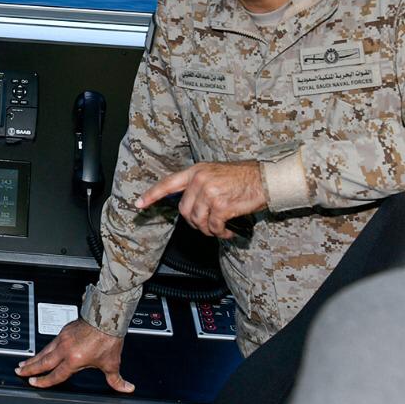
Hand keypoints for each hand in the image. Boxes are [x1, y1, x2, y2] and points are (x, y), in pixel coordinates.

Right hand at [14, 320, 131, 392]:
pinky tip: (43, 350)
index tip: (33, 382)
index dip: (43, 381)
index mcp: (74, 359)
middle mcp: (65, 349)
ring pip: (44, 350)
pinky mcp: (65, 330)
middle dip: (29, 368)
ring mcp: (63, 338)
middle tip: (19, 371)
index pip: (55, 375)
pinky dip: (44, 348)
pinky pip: (51, 342)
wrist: (107, 316)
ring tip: (24, 363)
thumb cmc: (108, 338)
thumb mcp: (112, 363)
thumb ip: (116, 379)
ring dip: (34, 358)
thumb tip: (126, 388)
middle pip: (42, 362)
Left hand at [137, 161, 266, 238]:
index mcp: (196, 171)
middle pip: (184, 210)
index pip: (168, 183)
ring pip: (198, 221)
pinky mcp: (221, 206)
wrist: (265, 179)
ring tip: (220, 227)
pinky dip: (220, 233)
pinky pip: (214, 227)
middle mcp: (200, 180)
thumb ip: (198, 184)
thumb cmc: (243, 177)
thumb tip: (188, 204)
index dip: (152, 195)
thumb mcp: (215, 173)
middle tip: (208, 224)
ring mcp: (210, 193)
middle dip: (194, 222)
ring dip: (208, 229)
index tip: (139, 204)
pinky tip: (228, 231)